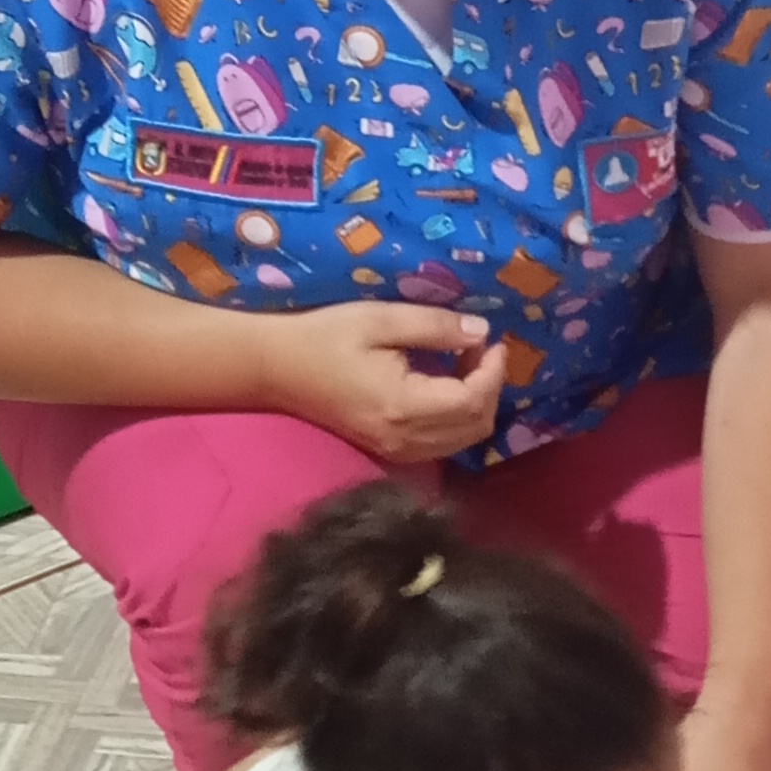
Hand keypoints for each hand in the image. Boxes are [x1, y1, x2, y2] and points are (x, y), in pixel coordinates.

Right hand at [274, 301, 509, 465]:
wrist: (278, 369)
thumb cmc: (325, 337)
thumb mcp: (380, 319)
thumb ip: (434, 327)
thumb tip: (481, 331)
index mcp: (403, 406)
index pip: (472, 400)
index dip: (493, 371)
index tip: (493, 340)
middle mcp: (406, 438)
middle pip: (476, 425)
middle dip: (490, 386)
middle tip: (479, 347)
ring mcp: (399, 450)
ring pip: (465, 438)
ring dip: (477, 402)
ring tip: (465, 362)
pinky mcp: (393, 450)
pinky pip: (444, 443)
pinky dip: (459, 417)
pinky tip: (447, 385)